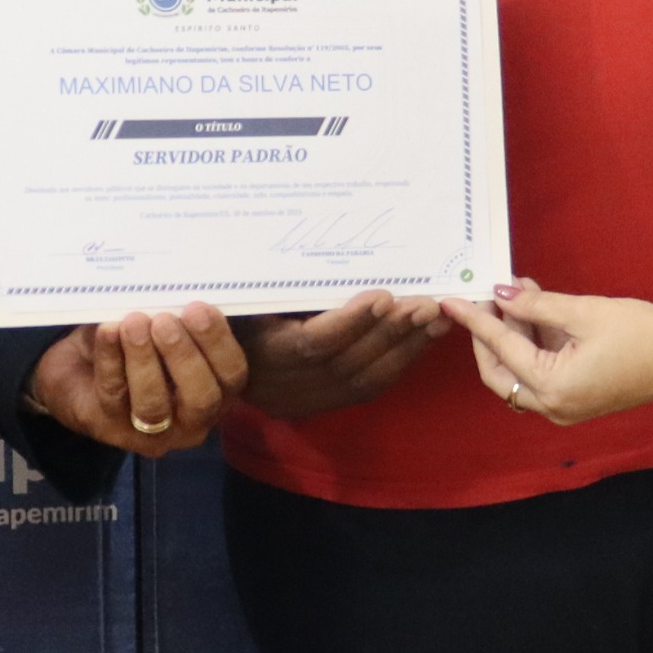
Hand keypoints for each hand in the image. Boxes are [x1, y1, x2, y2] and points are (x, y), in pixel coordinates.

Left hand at [29, 307, 250, 454]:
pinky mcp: (109, 426)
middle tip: (165, 321)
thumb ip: (180, 314)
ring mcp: (150, 431)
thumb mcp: (162, 326)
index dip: (218, 343)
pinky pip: (113, 393)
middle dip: (184, 357)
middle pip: (201, 398)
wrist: (78, 368)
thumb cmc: (135, 342)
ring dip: (145, 360)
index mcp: (216, 390)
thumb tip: (187, 283)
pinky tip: (108, 331)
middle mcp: (190, 419)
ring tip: (134, 323)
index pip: (231, 375)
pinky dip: (111, 359)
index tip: (198, 308)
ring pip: (153, 403)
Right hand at [234, 293, 446, 418]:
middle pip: (347, 363)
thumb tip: (317, 247)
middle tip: (425, 304)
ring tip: (435, 319)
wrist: (216, 364)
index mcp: (262, 354)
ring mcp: (307, 400)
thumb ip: (275, 285)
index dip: (349, 323)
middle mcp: (286, 385)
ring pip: (365, 380)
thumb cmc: (232, 317)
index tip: (382, 296)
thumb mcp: (244, 297)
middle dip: (390, 333)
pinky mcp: (325, 406)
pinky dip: (400, 362)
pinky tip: (424, 338)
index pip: (311, 344)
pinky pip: (370, 388)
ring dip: (405, 348)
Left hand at [446, 282, 652, 426]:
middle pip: (500, 372)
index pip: (500, 348)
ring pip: (521, 373)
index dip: (475, 321)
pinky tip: (538, 312)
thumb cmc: (642, 333)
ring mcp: (567, 408)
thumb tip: (500, 294)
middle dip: (490, 334)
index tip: (452, 301)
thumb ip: (536, 306)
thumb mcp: (583, 312)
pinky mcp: (579, 399)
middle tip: (488, 299)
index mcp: (553, 388)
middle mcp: (554, 407)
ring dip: (516, 335)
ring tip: (520, 292)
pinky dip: (536, 346)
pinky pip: (543, 375)